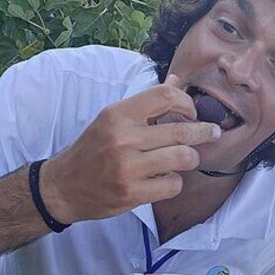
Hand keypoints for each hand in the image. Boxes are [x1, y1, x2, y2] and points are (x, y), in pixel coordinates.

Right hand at [39, 75, 220, 222]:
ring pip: (183, 158)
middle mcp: (123, 139)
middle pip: (181, 130)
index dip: (187, 103)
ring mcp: (128, 168)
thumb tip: (175, 82)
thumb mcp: (112, 119)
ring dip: (190, 158)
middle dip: (204, 132)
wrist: (62, 187)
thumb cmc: (91, 150)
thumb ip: (145, 104)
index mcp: (118, 115)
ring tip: (186, 158)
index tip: (192, 112)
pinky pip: (173, 184)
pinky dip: (175, 181)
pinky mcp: (132, 193)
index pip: (165, 96)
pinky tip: (165, 178)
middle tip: (213, 133)